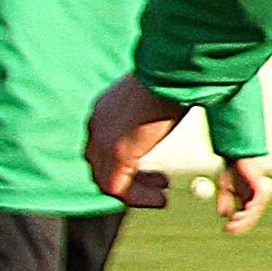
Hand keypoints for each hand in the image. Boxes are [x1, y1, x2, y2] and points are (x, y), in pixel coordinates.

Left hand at [85, 75, 184, 203]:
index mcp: (105, 109)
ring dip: (134, 192)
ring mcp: (103, 139)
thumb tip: (172, 117)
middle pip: (100, 164)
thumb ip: (155, 111)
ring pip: (106, 179)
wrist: (171, 71)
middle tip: (159, 183)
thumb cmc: (174, 78)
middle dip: (129, 179)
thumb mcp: (159, 97)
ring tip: (161, 197)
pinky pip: (117, 187)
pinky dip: (138, 197)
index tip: (153, 168)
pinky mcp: (116, 152)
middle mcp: (97, 124)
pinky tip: (161, 199)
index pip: (103, 145)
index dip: (126, 162)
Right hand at [216, 156, 271, 234]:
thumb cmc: (231, 170)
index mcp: (247, 199)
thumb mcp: (225, 189)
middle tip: (229, 230)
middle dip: (241, 224)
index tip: (227, 230)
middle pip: (251, 216)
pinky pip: (259, 200)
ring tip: (234, 222)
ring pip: (255, 210)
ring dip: (246, 218)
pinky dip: (253, 206)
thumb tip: (223, 215)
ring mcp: (260, 192)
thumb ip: (225, 201)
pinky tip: (245, 209)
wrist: (236, 155)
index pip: (246, 217)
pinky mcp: (261, 186)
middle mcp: (255, 197)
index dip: (238, 225)